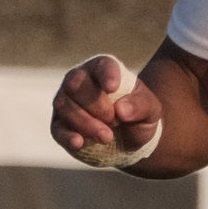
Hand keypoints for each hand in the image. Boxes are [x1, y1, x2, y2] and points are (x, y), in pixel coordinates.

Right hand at [49, 53, 161, 167]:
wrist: (128, 136)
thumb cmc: (137, 114)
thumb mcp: (150, 109)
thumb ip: (140, 105)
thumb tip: (121, 110)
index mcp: (103, 68)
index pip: (101, 65)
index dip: (105, 74)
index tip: (112, 87)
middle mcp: (79, 79)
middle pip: (76, 84)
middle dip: (96, 105)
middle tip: (115, 121)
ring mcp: (66, 101)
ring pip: (64, 105)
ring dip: (86, 123)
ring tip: (107, 137)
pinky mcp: (59, 124)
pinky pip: (57, 128)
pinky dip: (67, 136)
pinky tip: (79, 142)